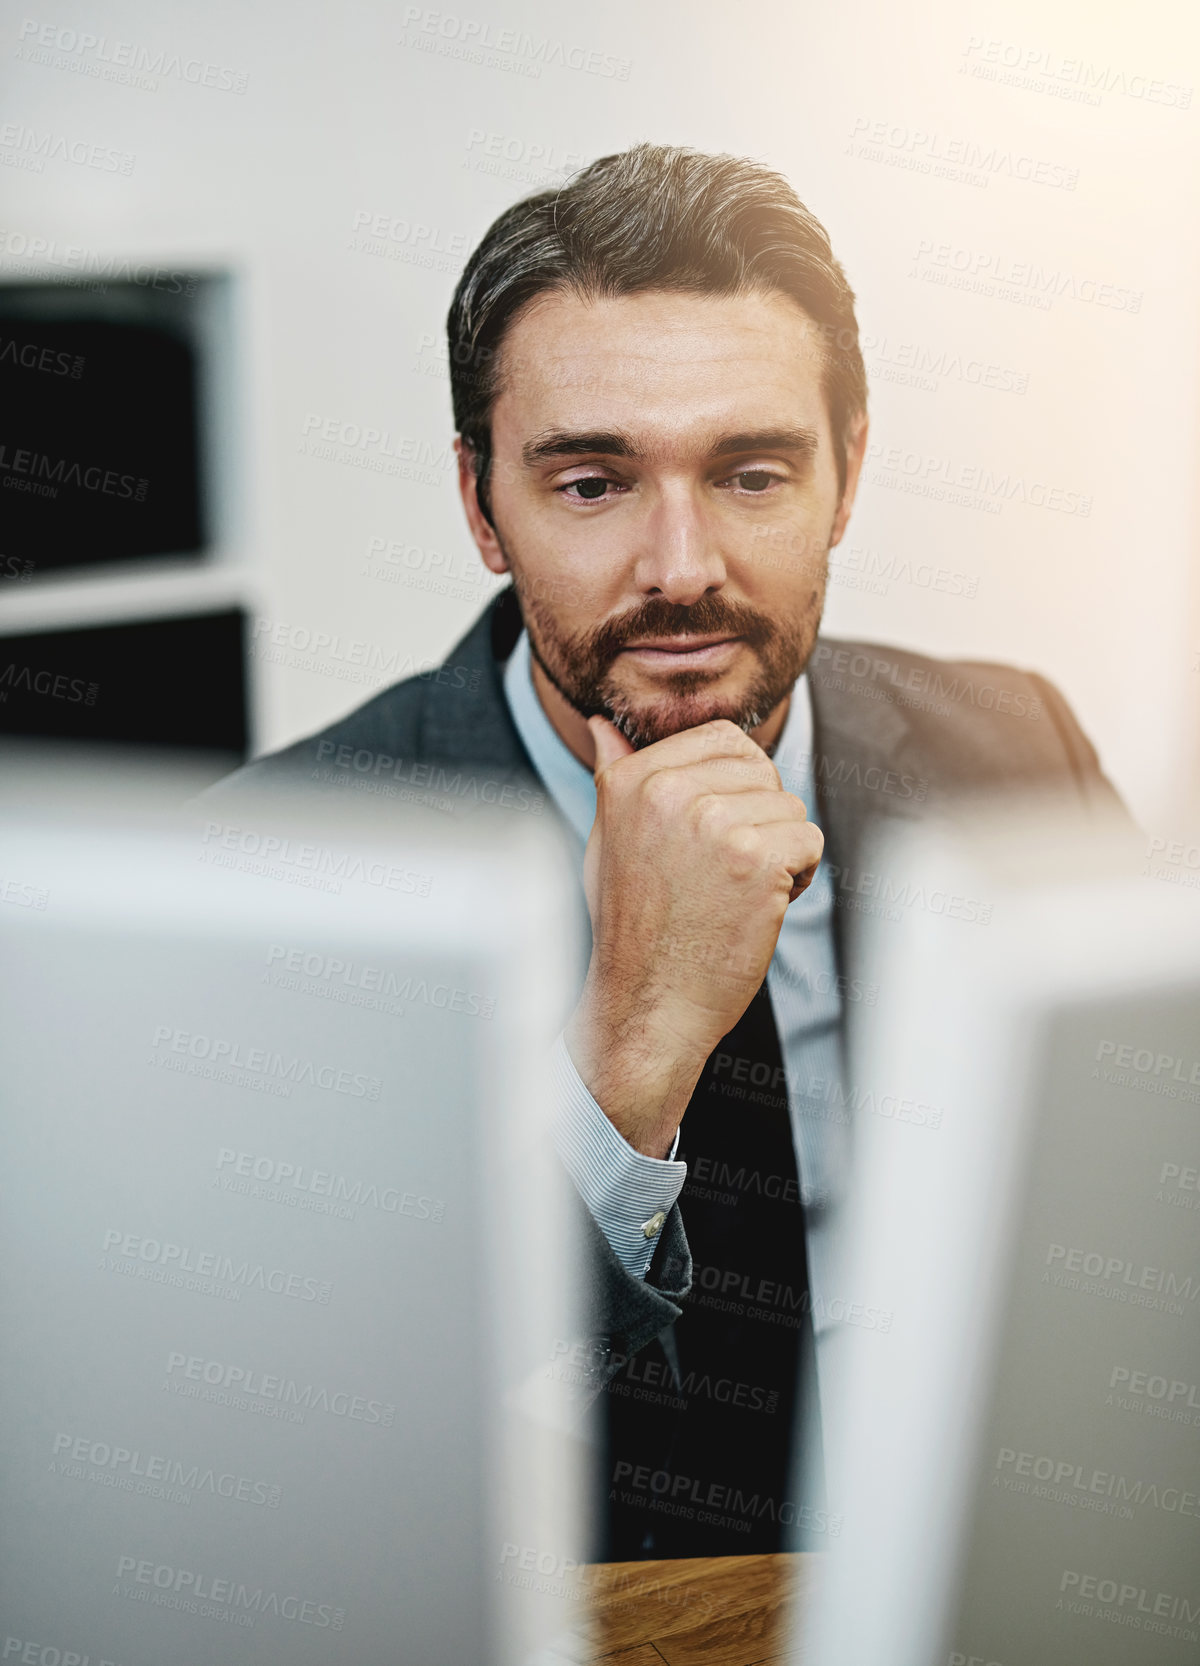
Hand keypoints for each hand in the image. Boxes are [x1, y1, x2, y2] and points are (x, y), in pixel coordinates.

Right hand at [564, 716, 822, 1157]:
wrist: (647, 1005)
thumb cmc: (631, 928)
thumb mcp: (608, 840)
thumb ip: (616, 776)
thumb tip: (604, 725)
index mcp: (633, 779)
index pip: (723, 738)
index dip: (739, 784)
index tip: (717, 834)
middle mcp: (669, 791)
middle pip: (762, 770)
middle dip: (761, 816)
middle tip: (726, 871)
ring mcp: (714, 823)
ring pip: (790, 807)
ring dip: (779, 850)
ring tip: (735, 893)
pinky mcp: (757, 859)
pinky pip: (809, 840)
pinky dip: (797, 878)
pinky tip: (758, 908)